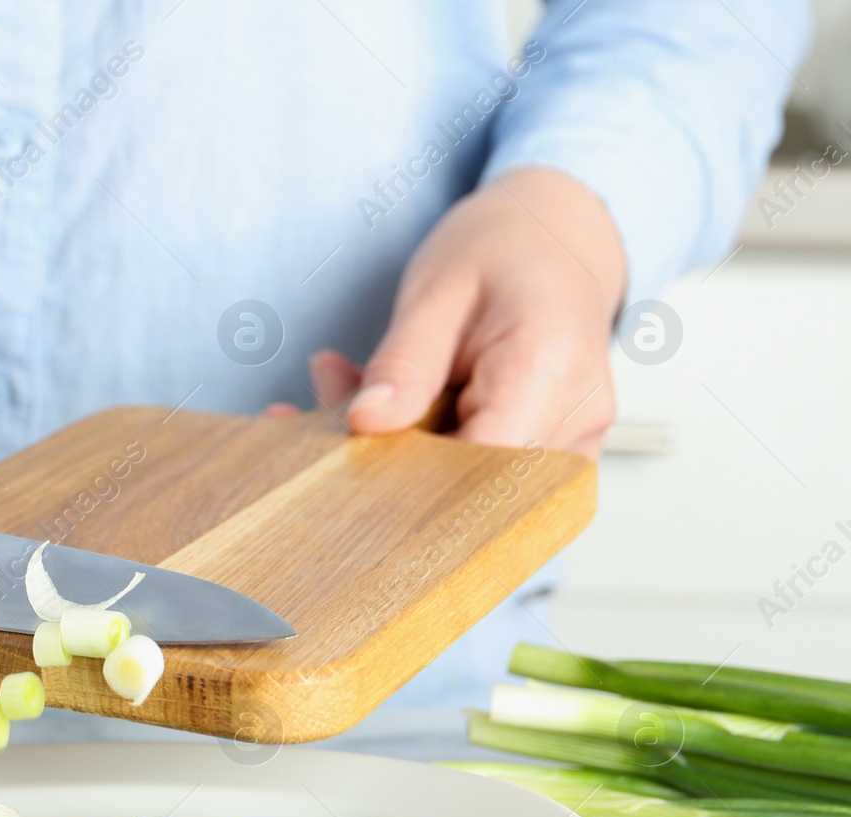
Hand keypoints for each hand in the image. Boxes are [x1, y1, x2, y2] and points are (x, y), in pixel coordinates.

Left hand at [269, 167, 625, 455]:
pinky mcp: (556, 452)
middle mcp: (575, 413)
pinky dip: (431, 455)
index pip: (483, 465)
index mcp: (547, 365)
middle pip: (479, 487)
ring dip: (408, 458)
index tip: (354, 454)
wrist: (558, 234)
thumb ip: (403, 363)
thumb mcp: (436, 290)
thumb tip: (366, 424)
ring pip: (479, 489)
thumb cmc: (506, 249)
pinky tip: (397, 412)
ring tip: (362, 396)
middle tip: (334, 410)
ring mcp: (574, 439)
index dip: (415, 478)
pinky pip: (488, 477)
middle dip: (396, 465)